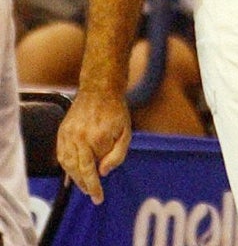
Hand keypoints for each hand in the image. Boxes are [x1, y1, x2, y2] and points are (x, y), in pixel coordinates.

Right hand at [56, 89, 131, 203]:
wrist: (99, 91)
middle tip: (92, 195)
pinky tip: (71, 174)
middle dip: (85, 185)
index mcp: (96, 139)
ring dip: (74, 178)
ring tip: (84, 186)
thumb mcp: (126, 132)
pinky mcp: (61, 133)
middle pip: (78, 170)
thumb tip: (103, 173)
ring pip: (67, 165)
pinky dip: (65, 167)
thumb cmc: (116, 112)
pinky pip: (61, 155)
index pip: (93, 169)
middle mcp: (78, 139)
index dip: (95, 185)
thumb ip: (117, 154)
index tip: (98, 198)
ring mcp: (67, 136)